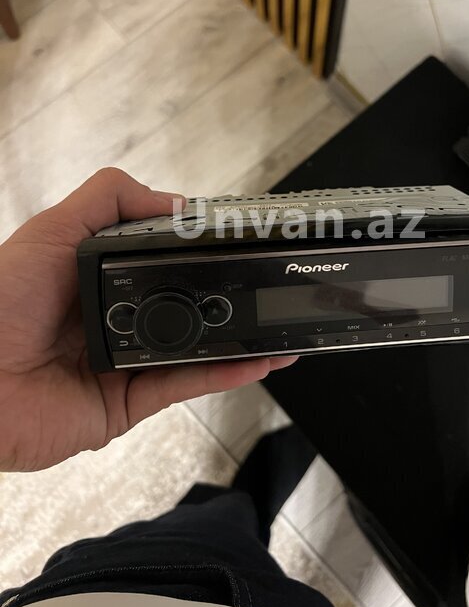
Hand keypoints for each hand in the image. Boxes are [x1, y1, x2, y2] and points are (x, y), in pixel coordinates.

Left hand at [0, 168, 296, 471]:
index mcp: (101, 281)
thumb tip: (174, 201)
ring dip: (238, 344)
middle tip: (268, 291)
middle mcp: (117, 323)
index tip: (237, 251)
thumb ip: (108, 202)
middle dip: (229, 304)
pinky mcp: (126, 405)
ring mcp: (124, 365)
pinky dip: (223, 375)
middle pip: (186, 312)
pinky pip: (183, 386)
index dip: (201, 260)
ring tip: (277, 331)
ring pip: (194, 353)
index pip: (165, 267)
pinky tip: (255, 361)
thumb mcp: (54, 231)